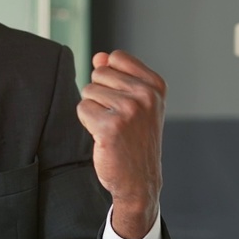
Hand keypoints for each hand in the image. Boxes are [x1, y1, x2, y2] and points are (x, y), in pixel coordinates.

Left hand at [76, 51, 165, 238]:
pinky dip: (88, 123)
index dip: (111, 78)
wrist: (139, 181)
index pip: (116, 57)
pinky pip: (83, 109)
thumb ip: (118, 76)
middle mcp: (146, 95)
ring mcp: (130, 109)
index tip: (123, 100)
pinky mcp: (111, 126)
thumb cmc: (135, 140)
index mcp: (155, 85)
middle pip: (99, 73)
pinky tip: (103, 137)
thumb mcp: (135, 103)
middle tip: (116, 118)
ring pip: (89, 91)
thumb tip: (99, 57)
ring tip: (111, 128)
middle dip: (100, 95)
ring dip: (94, 110)